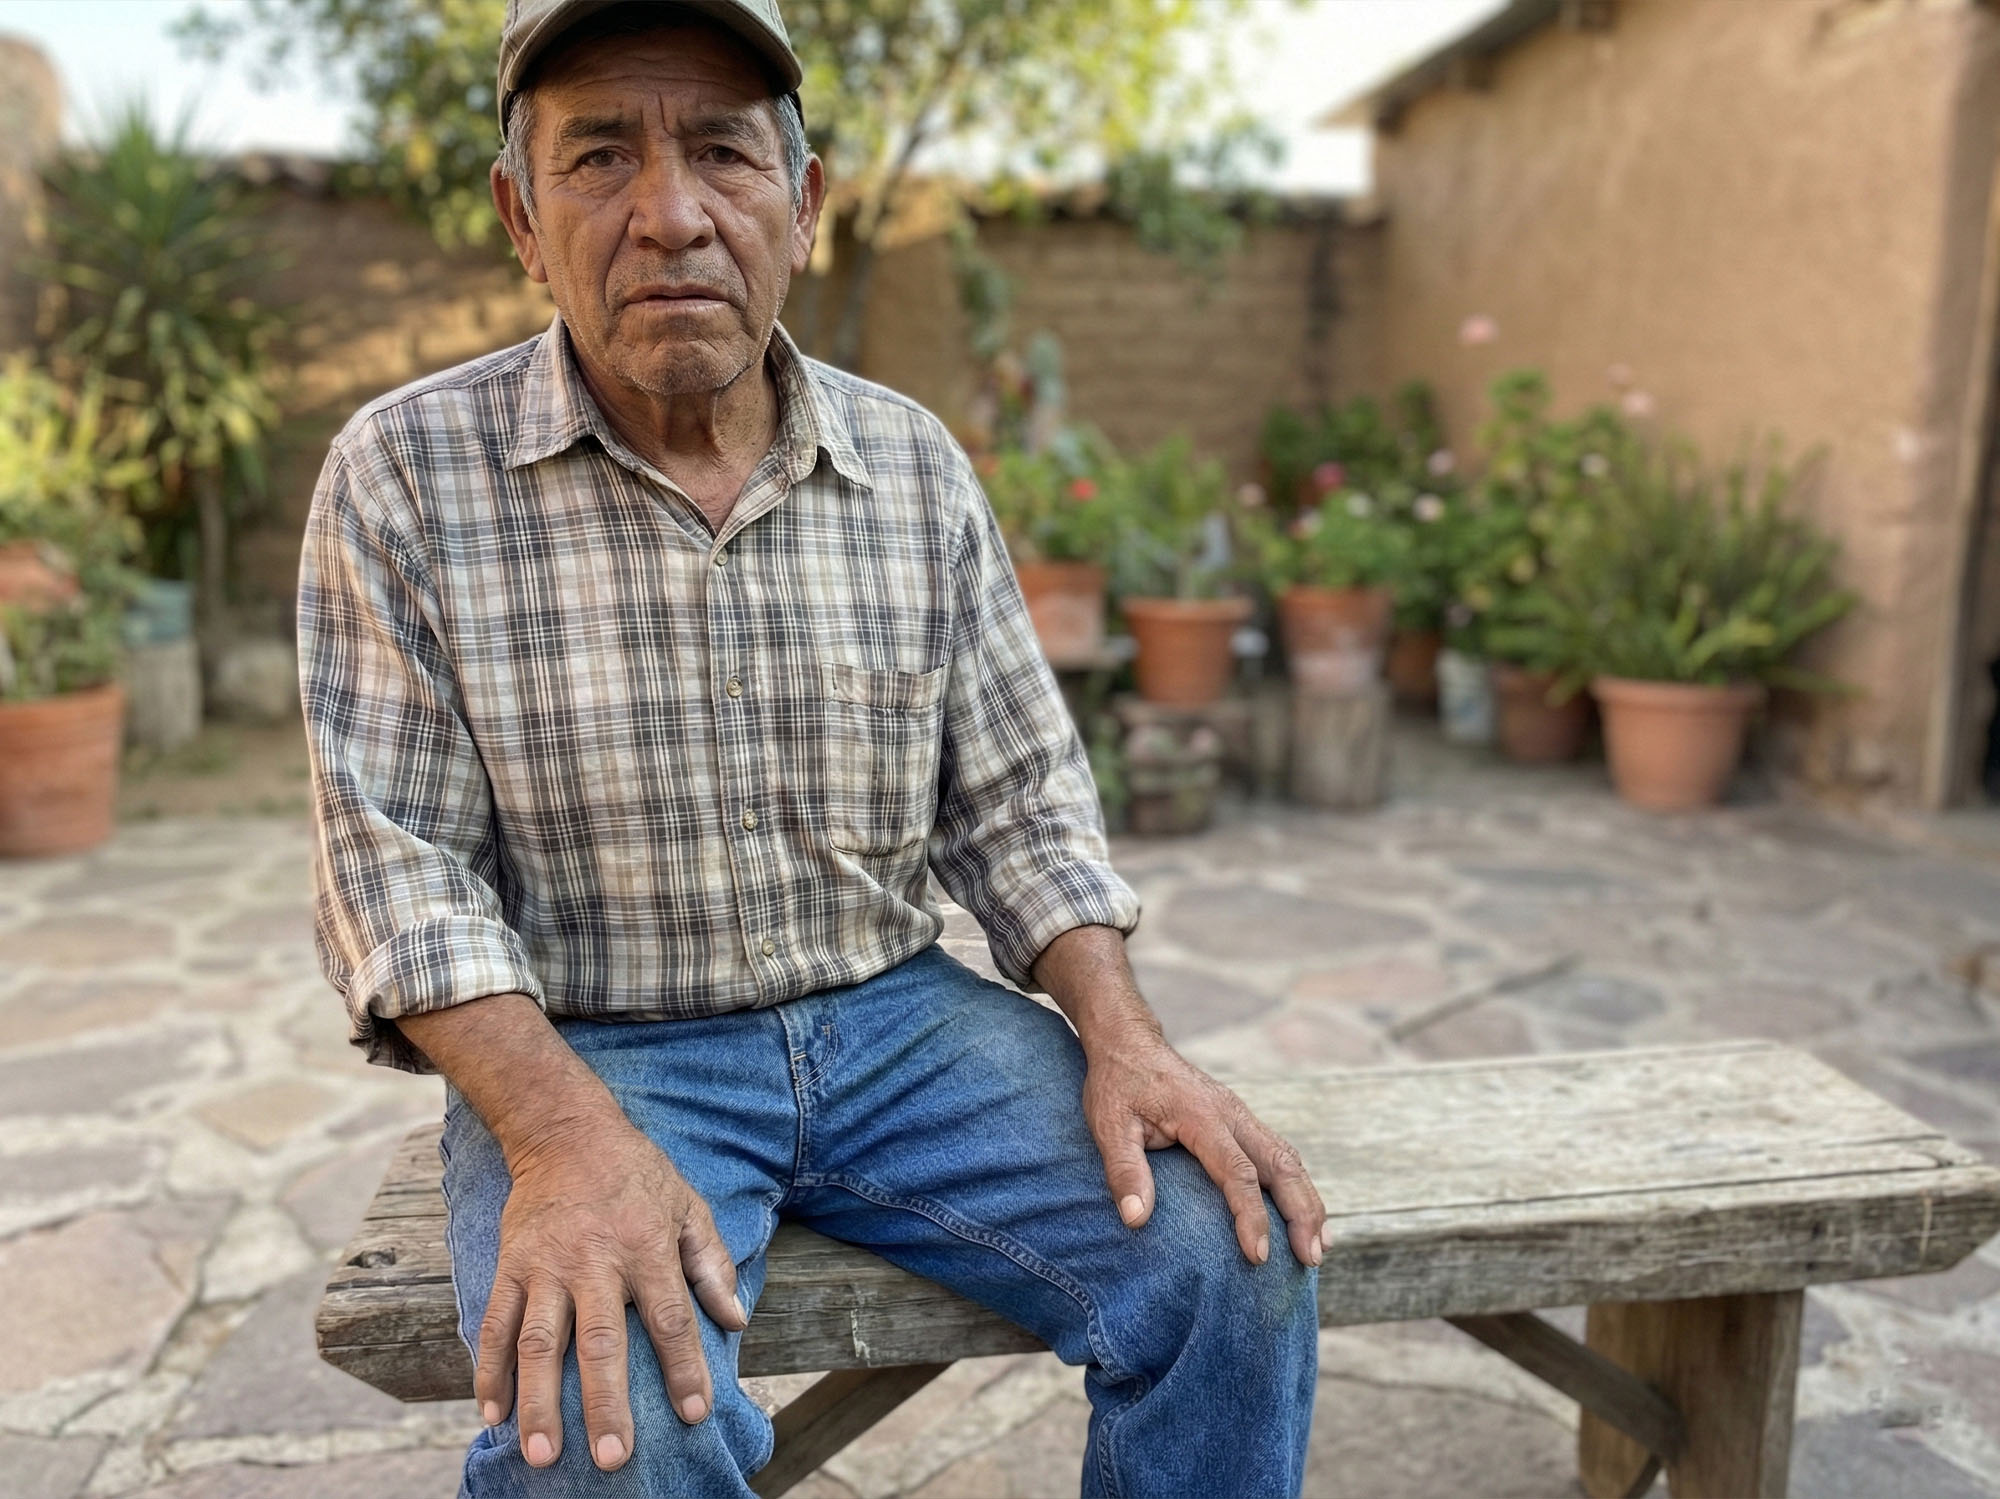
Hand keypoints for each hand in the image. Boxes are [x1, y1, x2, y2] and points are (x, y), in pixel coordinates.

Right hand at [474, 1117, 745, 1472]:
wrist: (566, 1132)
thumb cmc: (638, 1176)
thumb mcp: (689, 1207)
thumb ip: (711, 1265)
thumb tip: (736, 1320)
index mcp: (647, 1248)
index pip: (670, 1319)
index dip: (684, 1368)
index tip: (694, 1414)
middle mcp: (595, 1261)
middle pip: (601, 1342)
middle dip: (605, 1405)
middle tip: (612, 1459)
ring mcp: (546, 1266)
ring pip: (540, 1343)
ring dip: (539, 1402)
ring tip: (542, 1455)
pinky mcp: (510, 1265)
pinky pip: (496, 1325)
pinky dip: (490, 1373)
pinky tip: (492, 1416)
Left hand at [1082, 1023, 1328, 1268]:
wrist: (1129, 1042)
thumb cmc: (1118, 1085)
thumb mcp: (1109, 1125)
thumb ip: (1124, 1170)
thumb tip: (1136, 1219)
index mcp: (1203, 1117)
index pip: (1237, 1172)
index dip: (1251, 1216)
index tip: (1258, 1256)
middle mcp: (1232, 1114)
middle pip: (1282, 1165)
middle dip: (1302, 1213)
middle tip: (1311, 1259)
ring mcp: (1241, 1115)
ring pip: (1289, 1159)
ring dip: (1308, 1202)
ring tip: (1318, 1248)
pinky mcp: (1241, 1120)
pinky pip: (1279, 1153)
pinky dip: (1297, 1186)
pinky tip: (1303, 1215)